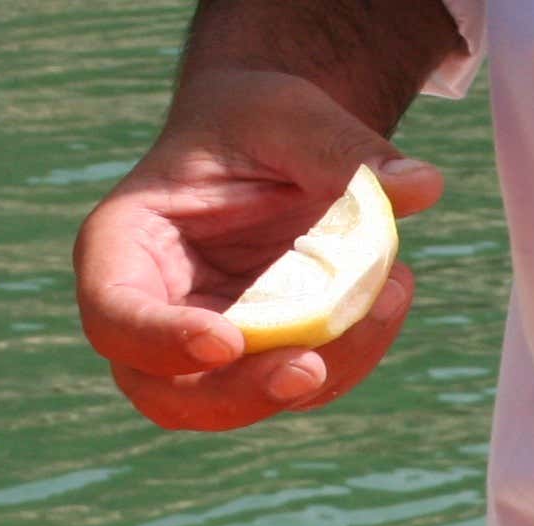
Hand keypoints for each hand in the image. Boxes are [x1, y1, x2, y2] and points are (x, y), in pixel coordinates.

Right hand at [75, 69, 443, 430]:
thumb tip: (421, 185)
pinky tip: (388, 297)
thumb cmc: (255, 120)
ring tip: (387, 294)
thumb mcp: (287, 113)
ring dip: (317, 373)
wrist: (273, 146)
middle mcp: (152, 311)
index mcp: (124, 245)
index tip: (224, 340)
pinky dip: (349, 356)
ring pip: (241, 404)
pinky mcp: (259, 362)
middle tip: (309, 368)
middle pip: (166, 391)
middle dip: (239, 393)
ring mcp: (203, 349)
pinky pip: (299, 386)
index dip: (158, 340)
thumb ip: (340, 148)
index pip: (113, 313)